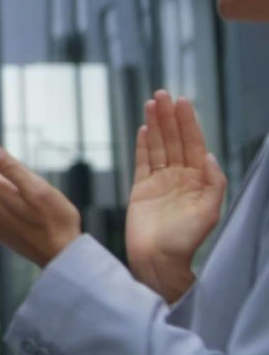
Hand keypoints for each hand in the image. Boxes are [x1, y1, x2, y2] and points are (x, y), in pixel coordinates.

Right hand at [125, 91, 224, 301]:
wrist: (157, 260)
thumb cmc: (185, 241)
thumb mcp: (209, 211)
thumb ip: (213, 181)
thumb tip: (207, 154)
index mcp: (198, 180)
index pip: (193, 144)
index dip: (187, 122)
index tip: (181, 102)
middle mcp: (180, 178)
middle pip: (174, 140)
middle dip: (169, 117)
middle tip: (162, 94)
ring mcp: (160, 182)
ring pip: (158, 146)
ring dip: (155, 125)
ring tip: (151, 103)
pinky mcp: (141, 189)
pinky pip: (142, 162)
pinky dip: (142, 145)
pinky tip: (143, 129)